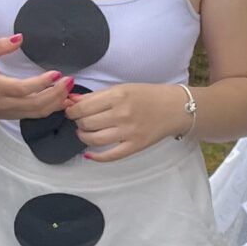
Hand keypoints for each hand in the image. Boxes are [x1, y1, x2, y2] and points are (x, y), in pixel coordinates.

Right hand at [0, 34, 68, 121]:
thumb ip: (0, 45)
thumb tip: (20, 38)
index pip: (23, 89)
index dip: (41, 83)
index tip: (56, 73)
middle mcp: (4, 103)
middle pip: (36, 104)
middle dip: (56, 94)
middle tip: (70, 81)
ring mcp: (10, 112)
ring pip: (38, 113)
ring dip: (57, 103)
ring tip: (71, 90)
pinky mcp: (15, 116)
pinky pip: (36, 115)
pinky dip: (52, 108)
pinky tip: (62, 99)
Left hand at [65, 78, 188, 159]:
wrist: (175, 108)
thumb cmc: (148, 96)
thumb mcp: (123, 88)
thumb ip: (97, 96)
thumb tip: (72, 100)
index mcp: (118, 95)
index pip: (83, 106)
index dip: (72, 110)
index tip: (71, 111)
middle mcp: (122, 114)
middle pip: (86, 123)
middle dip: (77, 122)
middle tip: (79, 121)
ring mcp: (128, 132)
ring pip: (94, 139)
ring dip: (83, 137)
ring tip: (84, 133)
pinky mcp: (135, 146)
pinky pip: (110, 155)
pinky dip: (96, 156)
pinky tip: (89, 154)